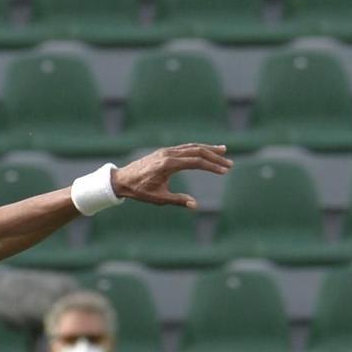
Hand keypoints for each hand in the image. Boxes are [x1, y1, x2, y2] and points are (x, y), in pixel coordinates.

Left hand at [110, 143, 233, 209]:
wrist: (122, 179)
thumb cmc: (139, 191)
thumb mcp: (159, 198)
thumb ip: (178, 200)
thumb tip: (195, 205)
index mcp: (168, 164)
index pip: (196, 162)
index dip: (212, 166)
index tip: (224, 171)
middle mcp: (169, 154)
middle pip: (197, 151)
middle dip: (215, 157)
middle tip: (229, 163)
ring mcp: (166, 151)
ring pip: (191, 147)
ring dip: (208, 149)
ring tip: (223, 150)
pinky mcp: (164, 152)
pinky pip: (184, 147)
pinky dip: (197, 148)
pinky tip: (205, 151)